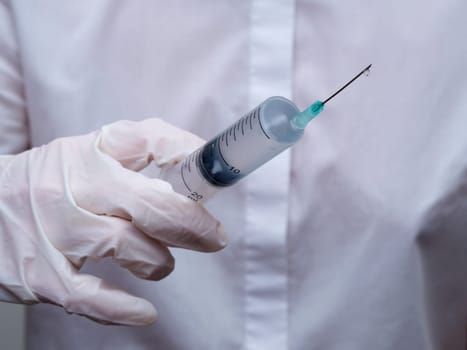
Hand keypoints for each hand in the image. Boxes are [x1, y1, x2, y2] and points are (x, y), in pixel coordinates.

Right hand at [0, 118, 225, 325]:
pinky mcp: (40, 274)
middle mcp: (70, 188)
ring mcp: (53, 232)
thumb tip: (194, 157)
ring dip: (157, 261)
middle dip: (191, 224)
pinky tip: (145, 312)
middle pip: (148, 205)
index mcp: (87, 154)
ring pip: (125, 246)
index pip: (144, 141)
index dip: (186, 155)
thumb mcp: (88, 153)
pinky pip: (88, 296)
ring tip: (161, 262)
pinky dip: (122, 308)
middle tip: (212, 237)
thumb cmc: (50, 181)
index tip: (212, 175)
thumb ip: (139, 152)